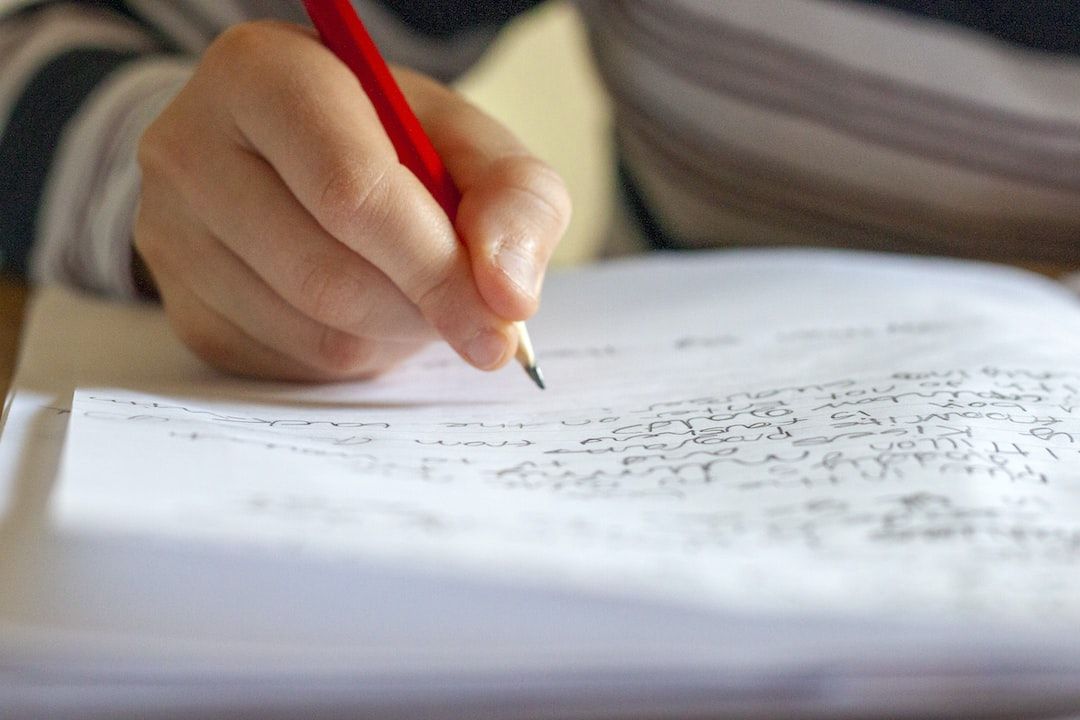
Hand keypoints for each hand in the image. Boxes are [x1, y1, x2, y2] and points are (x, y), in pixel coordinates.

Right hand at [135, 21, 569, 380]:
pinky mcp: (180, 306)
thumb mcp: (469, 144)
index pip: (351, 191)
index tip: (498, 321)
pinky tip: (362, 312)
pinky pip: (288, 365)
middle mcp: (189, 148)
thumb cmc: (391, 145)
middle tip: (466, 312)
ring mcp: (170, 235)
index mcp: (263, 73)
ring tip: (410, 293)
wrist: (298, 163)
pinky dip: (351, 354)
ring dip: (390, 334)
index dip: (436, 267)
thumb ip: (516, 199)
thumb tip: (508, 294)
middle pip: (328, 274)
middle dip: (420, 309)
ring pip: (311, 330)